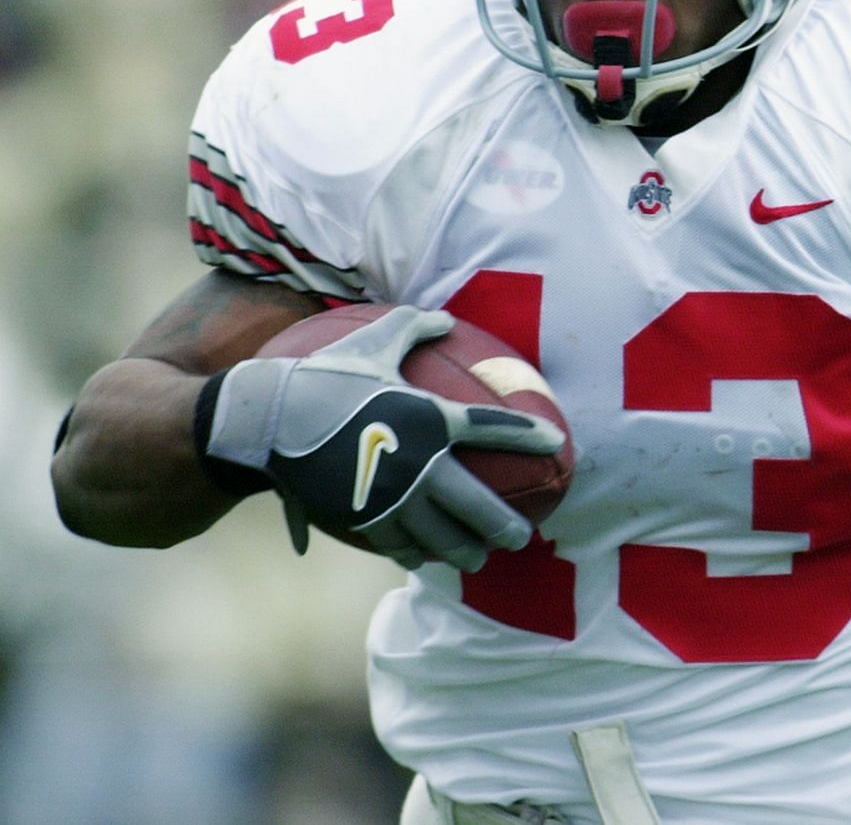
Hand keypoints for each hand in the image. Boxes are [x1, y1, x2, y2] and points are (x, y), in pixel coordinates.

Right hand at [201, 306, 565, 570]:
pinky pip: (399, 546)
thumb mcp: (374, 341)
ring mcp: (392, 498)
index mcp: (430, 418)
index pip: (493, 430)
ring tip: (479, 558)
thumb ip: (414, 327)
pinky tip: (426, 560)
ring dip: (465, 551)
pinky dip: (418, 555)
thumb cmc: (324, 375)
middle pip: (478, 505)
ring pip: (442, 538)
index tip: (555, 442)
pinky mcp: (362, 520)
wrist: (269, 421)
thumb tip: (446, 317)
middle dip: (505, 526)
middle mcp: (420, 464)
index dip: (528, 435)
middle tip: (523, 538)